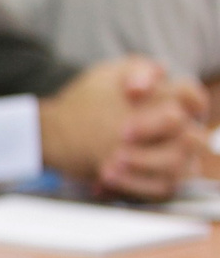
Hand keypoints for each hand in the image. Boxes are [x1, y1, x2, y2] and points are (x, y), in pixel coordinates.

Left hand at [41, 58, 204, 199]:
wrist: (63, 131)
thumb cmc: (95, 99)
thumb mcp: (111, 75)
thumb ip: (137, 69)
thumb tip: (154, 77)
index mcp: (175, 103)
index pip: (193, 97)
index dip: (175, 96)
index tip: (131, 93)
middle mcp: (181, 132)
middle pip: (192, 135)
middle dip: (156, 131)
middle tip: (122, 132)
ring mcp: (173, 158)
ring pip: (178, 165)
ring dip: (145, 162)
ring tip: (111, 160)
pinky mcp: (158, 182)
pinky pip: (160, 189)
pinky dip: (133, 184)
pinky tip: (106, 175)